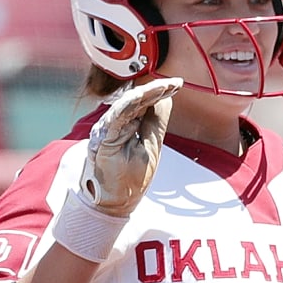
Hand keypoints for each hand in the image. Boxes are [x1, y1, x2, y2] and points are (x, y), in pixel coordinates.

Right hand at [79, 77, 181, 216]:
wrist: (117, 200)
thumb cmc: (131, 175)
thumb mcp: (151, 144)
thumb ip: (154, 122)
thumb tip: (166, 99)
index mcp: (129, 123)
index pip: (146, 102)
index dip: (161, 92)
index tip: (178, 84)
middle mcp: (117, 123)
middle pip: (137, 99)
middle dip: (157, 89)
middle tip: (175, 82)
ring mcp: (109, 129)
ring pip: (127, 104)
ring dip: (146, 93)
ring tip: (163, 87)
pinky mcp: (104, 138)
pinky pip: (116, 117)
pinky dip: (128, 105)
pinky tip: (142, 96)